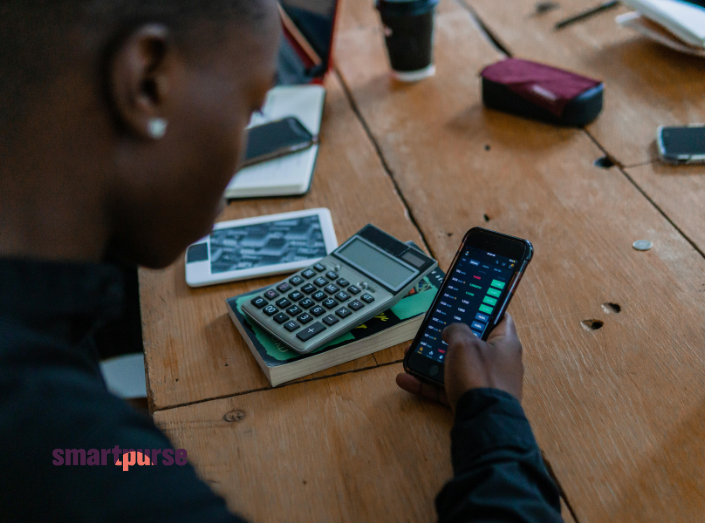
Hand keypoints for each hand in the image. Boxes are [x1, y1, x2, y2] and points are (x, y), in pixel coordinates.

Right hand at [396, 314, 523, 411]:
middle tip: (430, 332)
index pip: (499, 318)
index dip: (484, 308)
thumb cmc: (480, 377)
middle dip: (447, 338)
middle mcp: (499, 363)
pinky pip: (447, 388)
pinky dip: (428, 384)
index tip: (468, 304)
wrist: (483, 424)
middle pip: (471, 344)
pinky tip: (406, 379)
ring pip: (456, 367)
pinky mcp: (472, 401)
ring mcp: (485, 384)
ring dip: (432, 361)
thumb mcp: (464, 343)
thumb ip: (456, 330)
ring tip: (411, 355)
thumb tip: (451, 331)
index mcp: (505, 343)